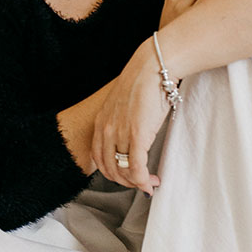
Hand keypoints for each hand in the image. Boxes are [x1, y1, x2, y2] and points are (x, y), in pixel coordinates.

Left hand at [92, 40, 167, 195]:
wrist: (153, 67)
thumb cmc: (144, 82)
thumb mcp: (124, 104)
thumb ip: (124, 121)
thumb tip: (135, 134)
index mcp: (101, 121)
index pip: (99, 157)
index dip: (112, 172)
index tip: (126, 175)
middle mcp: (106, 129)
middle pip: (109, 168)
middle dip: (125, 181)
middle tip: (140, 183)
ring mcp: (120, 133)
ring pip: (123, 171)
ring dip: (137, 183)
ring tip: (150, 183)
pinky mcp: (136, 135)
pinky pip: (136, 167)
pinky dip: (143, 180)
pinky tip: (151, 182)